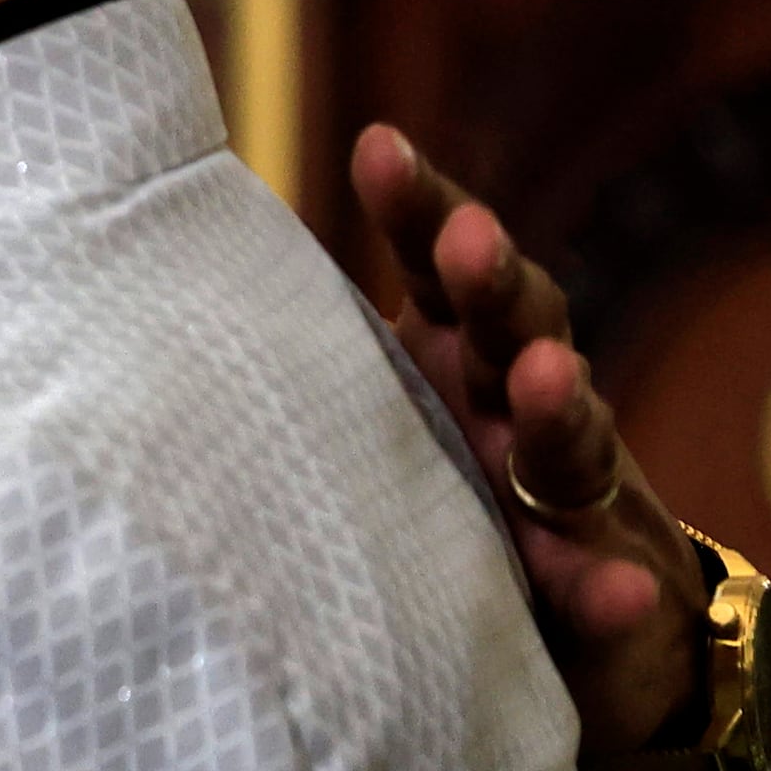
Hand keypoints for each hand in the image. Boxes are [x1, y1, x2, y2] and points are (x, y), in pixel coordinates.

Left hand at [351, 121, 711, 766]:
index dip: (418, 209)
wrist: (583, 624)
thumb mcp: (371, 427)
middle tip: (469, 243)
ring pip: (570, 443)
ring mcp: (574, 498)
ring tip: (545, 378)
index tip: (379, 147)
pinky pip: (612, 593)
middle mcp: (517, 410)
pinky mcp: (611, 591)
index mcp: (453, 362)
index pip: (439, 273)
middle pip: (513, 328)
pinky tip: (619, 593)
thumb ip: (307, 370)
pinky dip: (614, 590)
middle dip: (493, 282)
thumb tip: (150, 288)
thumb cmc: (434, 503)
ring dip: (561, 408)